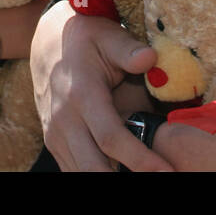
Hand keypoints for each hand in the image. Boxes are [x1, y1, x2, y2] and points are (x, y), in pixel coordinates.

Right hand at [30, 0, 172, 171]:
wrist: (49, 44)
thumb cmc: (87, 39)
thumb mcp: (109, 36)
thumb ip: (129, 50)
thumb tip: (150, 58)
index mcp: (82, 94)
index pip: (111, 137)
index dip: (139, 159)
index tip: (166, 170)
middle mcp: (64, 120)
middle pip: (93, 167)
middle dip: (125, 178)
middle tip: (161, 178)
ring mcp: (55, 135)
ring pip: (82, 173)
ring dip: (112, 178)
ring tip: (144, 173)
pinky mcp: (54, 143)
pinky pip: (74, 170)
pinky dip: (96, 175)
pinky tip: (122, 171)